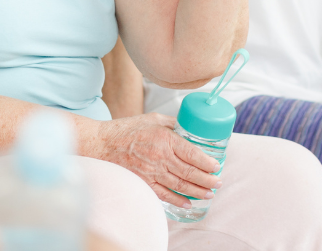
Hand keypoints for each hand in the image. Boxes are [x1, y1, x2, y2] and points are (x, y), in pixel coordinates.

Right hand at [93, 113, 220, 206]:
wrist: (103, 143)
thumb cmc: (127, 129)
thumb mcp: (153, 118)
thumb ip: (173, 124)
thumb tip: (189, 127)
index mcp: (164, 138)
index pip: (191, 153)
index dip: (206, 162)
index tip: (217, 166)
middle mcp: (160, 156)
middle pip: (189, 172)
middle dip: (207, 180)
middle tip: (218, 182)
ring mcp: (151, 171)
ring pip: (180, 185)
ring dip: (197, 191)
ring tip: (209, 194)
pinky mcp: (143, 182)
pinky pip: (164, 194)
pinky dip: (177, 200)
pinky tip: (188, 203)